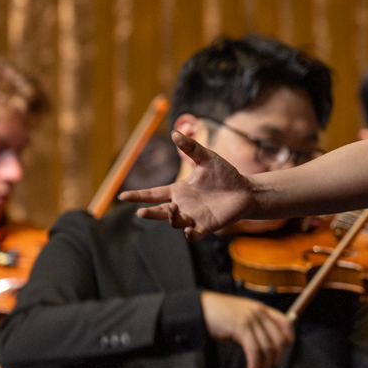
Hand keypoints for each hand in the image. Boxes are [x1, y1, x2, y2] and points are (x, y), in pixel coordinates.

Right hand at [121, 132, 254, 241]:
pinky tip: (188, 229)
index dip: (138, 195)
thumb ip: (191, 148)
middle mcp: (183, 205)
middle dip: (149, 213)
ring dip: (171, 218)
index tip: (122, 196)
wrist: (245, 190)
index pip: (153, 194)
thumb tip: (174, 133)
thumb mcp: (207, 158)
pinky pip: (193, 235)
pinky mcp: (206, 226)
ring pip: (175, 222)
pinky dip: (189, 234)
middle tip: (141, 211)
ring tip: (173, 208)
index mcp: (179, 190)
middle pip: (159, 212)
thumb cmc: (225, 174)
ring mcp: (194, 217)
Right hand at [200, 291, 293, 367]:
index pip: (286, 323)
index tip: (282, 353)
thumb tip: (263, 350)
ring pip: (266, 347)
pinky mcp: (241, 326)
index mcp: (262, 309)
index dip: (288, 339)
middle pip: (278, 340)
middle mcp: (260, 312)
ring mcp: (251, 319)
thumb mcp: (242, 317)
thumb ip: (255, 328)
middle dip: (275, 359)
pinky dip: (254, 363)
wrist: (200, 308)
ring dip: (264, 366)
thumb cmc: (219, 315)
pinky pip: (254, 349)